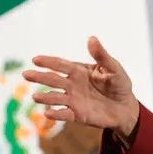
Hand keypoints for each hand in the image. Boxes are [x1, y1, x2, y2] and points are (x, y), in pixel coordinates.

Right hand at [21, 36, 139, 140]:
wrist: (125, 107)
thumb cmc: (119, 84)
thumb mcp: (114, 68)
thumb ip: (102, 55)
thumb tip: (92, 38)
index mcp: (79, 71)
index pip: (61, 65)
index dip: (49, 62)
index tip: (35, 59)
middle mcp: (72, 85)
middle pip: (53, 80)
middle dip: (40, 77)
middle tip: (26, 74)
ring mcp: (73, 100)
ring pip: (56, 97)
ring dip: (45, 97)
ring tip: (35, 97)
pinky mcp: (77, 115)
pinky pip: (65, 114)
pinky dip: (56, 114)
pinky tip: (48, 113)